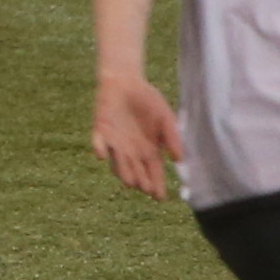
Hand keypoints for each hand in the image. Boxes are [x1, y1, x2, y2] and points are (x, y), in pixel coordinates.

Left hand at [91, 73, 180, 199]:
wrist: (126, 82)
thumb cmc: (148, 102)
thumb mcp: (166, 118)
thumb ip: (172, 138)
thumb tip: (179, 159)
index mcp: (149, 151)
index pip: (154, 172)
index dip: (156, 184)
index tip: (159, 197)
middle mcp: (132, 152)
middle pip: (137, 171)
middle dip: (141, 180)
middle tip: (146, 189)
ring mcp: (115, 143)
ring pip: (118, 162)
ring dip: (123, 170)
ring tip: (130, 181)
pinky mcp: (101, 132)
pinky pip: (99, 143)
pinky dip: (101, 149)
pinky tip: (103, 156)